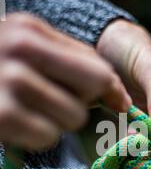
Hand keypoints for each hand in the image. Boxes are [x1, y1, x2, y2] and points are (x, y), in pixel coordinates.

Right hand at [0, 13, 130, 150]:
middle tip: (55, 103)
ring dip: (60, 122)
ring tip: (32, 111)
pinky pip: (49, 136)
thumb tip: (121, 98)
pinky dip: (40, 138)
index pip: (96, 66)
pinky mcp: (2, 114)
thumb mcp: (24, 47)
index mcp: (31, 30)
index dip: (108, 88)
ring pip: (75, 116)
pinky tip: (21, 127)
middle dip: (83, 104)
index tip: (113, 101)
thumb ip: (69, 61)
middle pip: (93, 87)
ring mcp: (11, 81)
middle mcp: (22, 49)